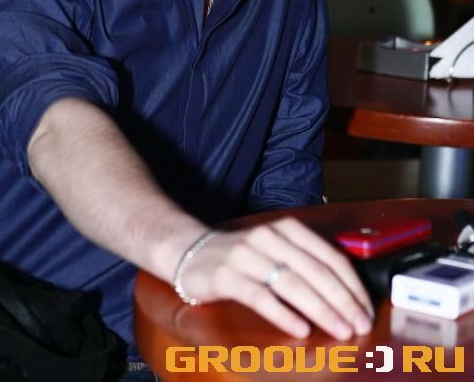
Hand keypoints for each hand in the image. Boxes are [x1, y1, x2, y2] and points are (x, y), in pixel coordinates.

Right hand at [177, 217, 373, 339]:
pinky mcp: (227, 275)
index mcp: (288, 229)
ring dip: (321, 310)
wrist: (191, 251)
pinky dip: (284, 314)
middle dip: (343, 301)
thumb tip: (348, 292)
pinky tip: (300, 329)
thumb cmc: (242, 256)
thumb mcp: (277, 249)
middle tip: (360, 325)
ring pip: (292, 283)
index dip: (352, 285)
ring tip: (340, 330)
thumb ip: (306, 261)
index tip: (366, 309)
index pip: (330, 257)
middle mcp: (269, 237)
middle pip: (316, 271)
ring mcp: (247, 255)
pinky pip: (261, 296)